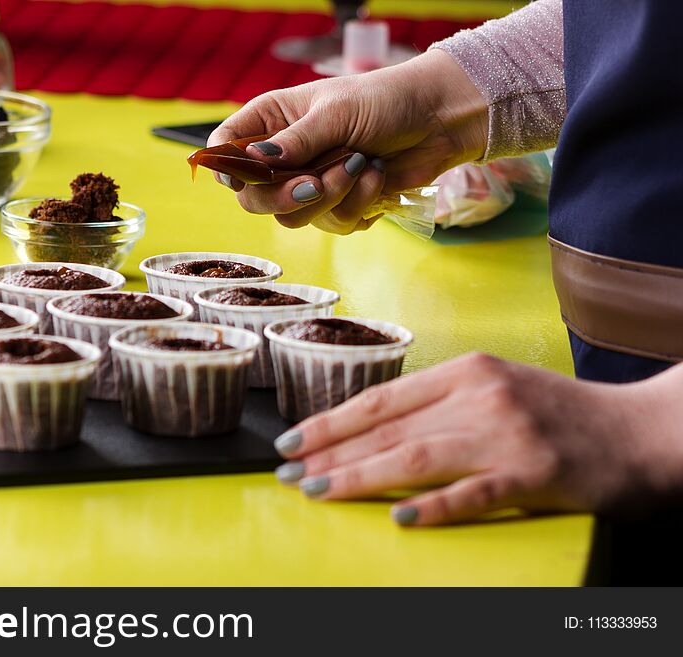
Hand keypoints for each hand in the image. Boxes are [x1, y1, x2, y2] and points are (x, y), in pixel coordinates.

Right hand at [208, 49, 486, 233]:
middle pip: (254, 198)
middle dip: (287, 195)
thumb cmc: (386, 100)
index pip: (225, 150)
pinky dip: (359, 205)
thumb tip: (255, 162)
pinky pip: (333, 226)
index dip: (228, 169)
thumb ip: (296, 141)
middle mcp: (285, 157)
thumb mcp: (337, 113)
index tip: (248, 178)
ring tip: (364, 165)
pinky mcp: (339, 206)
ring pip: (294, 218)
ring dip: (333, 197)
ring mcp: (310, 184)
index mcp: (272, 122)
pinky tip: (378, 177)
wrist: (439, 120)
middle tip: (316, 183)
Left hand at [273, 353, 682, 524]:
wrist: (636, 430)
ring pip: (415, 456)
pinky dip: (433, 507)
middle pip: (388, 428)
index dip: (331, 422)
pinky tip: (398, 519)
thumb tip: (373, 430)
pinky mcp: (535, 474)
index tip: (290, 440)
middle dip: (330, 452)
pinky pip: (472, 493)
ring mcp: (506, 435)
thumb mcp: (496, 389)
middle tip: (288, 473)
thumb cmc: (558, 413)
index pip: (381, 399)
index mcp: (467, 371)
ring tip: (317, 491)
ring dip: (359, 476)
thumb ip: (441, 403)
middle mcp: (480, 396)